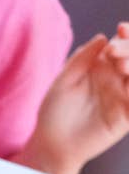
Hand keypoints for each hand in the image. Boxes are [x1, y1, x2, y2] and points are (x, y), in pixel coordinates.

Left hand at [26, 24, 128, 173]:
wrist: (51, 144)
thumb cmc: (54, 113)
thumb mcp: (63, 82)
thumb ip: (81, 59)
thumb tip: (102, 37)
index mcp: (103, 66)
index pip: (123, 44)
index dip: (128, 34)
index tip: (121, 29)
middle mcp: (117, 78)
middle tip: (116, 52)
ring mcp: (124, 96)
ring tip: (122, 67)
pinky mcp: (127, 116)